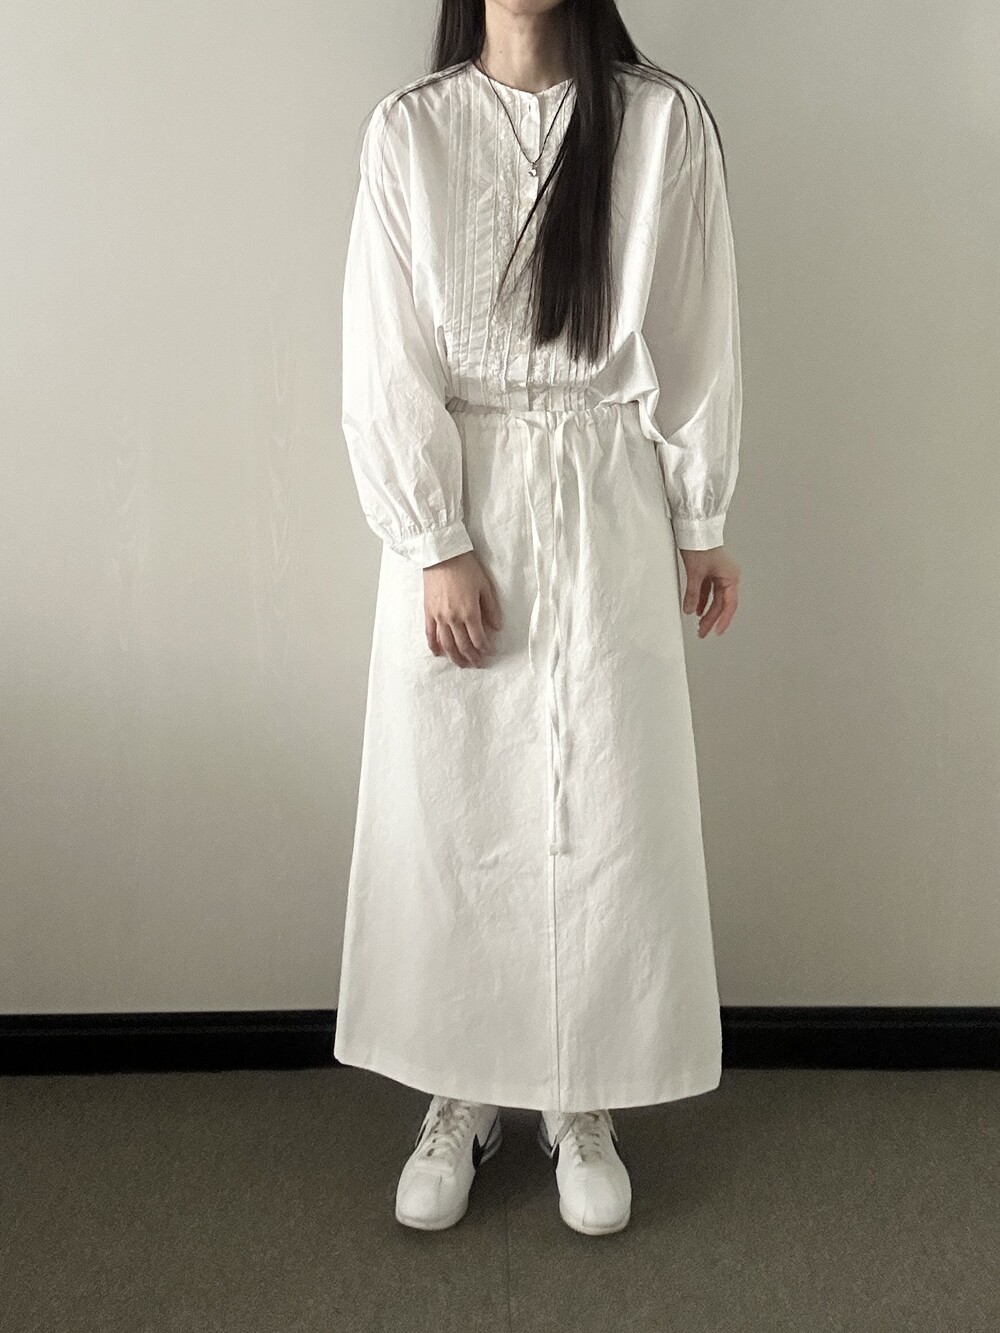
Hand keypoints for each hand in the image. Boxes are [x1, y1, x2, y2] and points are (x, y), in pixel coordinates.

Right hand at [423, 550, 502, 666]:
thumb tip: (497, 627)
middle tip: (477, 664)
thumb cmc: (466, 567)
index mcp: (469, 612)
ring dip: (455, 657)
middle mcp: (453, 618)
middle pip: (463, 646)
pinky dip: (434, 646)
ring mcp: (439, 616)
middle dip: (472, 657)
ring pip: (447, 644)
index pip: (478, 639)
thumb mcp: (484, 586)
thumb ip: (491, 608)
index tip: (490, 653)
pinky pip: (430, 634)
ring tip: (461, 664)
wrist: (441, 555)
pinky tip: (439, 653)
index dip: (485, 649)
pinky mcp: (428, 612)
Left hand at [677, 545, 739, 637]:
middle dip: (712, 618)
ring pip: (715, 598)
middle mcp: (728, 576)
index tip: (716, 632)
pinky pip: (708, 590)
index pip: (729, 604)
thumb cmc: (700, 545)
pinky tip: (695, 609)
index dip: (722, 620)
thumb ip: (693, 594)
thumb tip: (689, 610)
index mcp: (730, 577)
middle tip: (702, 632)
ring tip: (699, 624)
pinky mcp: (711, 571)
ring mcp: (720, 573)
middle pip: (721, 603)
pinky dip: (702, 599)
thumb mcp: (695, 573)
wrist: (694, 527)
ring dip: (707, 611)